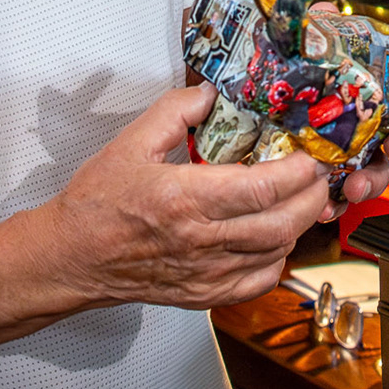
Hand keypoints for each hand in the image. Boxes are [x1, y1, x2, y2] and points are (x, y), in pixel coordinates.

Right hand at [42, 84, 329, 310]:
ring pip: (276, 254)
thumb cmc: (96, 203)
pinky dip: (276, 260)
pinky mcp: (203, 295)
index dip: (296, 172)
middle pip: (280, 224)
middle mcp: (200, 241)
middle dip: (310, 198)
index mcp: (184, 199)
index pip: (261, 189)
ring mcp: (204, 273)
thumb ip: (174, 111)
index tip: (308, 156)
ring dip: (297, 226)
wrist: (72, 257)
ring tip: (299, 201)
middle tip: (317, 176)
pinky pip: (258, 282)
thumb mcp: (130, 142)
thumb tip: (209, 93)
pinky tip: (273, 239)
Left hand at [307, 3, 388, 216]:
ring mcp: (355, 150)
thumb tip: (324, 10)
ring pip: (378, 168)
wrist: (258, 109)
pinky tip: (327, 208)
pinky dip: (339, 204)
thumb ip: (316, 26)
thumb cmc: (292, 75)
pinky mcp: (334, 177)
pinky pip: (344, 194)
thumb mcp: (301, 46)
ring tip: (354, 188)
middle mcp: (371, 119)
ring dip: (372, 180)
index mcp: (371, 84)